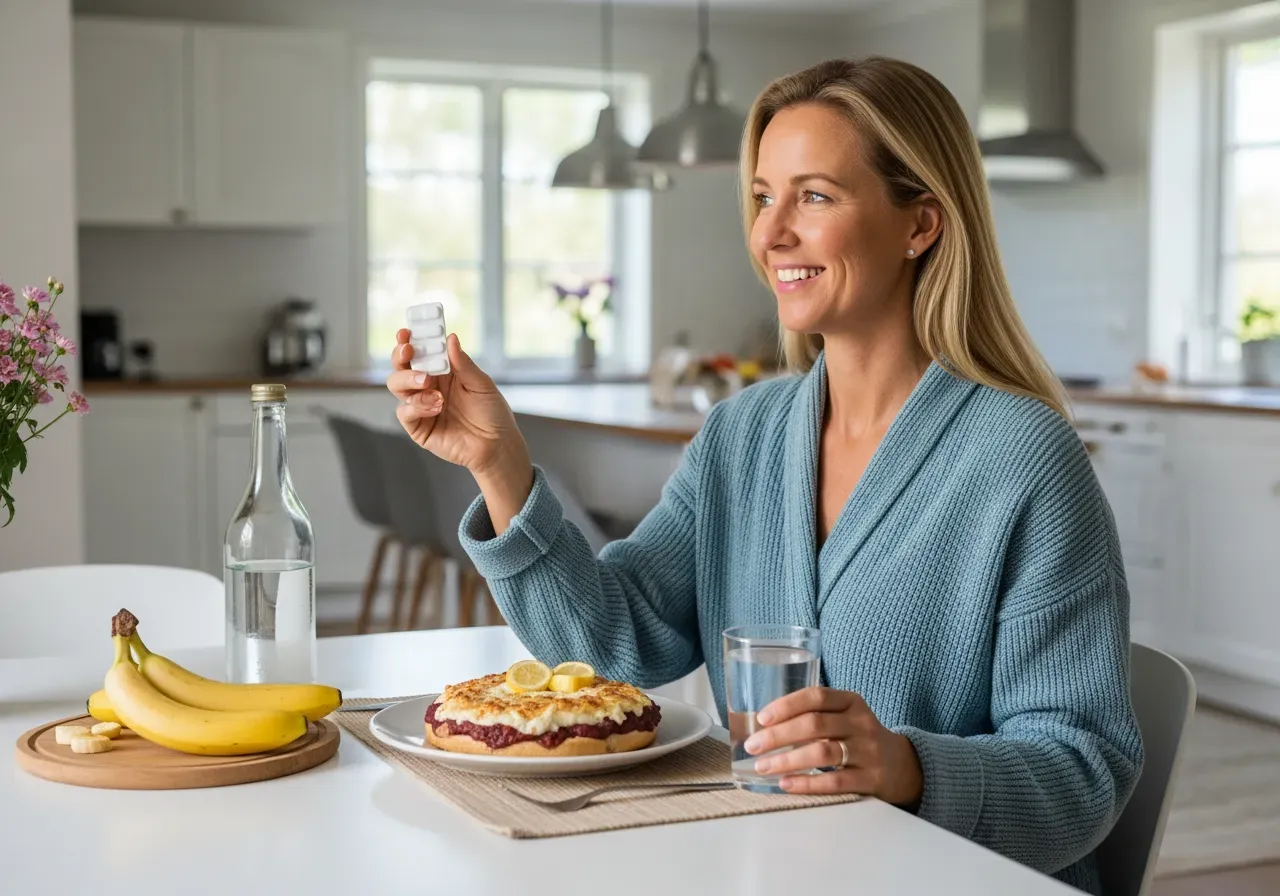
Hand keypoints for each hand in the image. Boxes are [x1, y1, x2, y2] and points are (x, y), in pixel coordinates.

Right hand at [385, 330, 529, 481]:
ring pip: (397, 386)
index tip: (406, 331)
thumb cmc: (492, 413)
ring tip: (430, 386)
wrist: (497, 445)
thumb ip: (463, 363)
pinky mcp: (418, 428)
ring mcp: (421, 406)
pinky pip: (404, 412)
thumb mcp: (482, 384)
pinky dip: (416, 406)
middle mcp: (428, 387)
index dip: (409, 340)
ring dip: (410, 380)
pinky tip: (436, 407)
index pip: (420, 352)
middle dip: (400, 356)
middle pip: (401, 366)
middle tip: (408, 351)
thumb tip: (450, 338)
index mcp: (442, 372)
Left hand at [743, 687, 923, 805]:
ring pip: (823, 753)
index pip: (816, 696)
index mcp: (852, 701)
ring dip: (788, 760)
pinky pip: (835, 781)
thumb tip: (764, 726)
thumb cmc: (859, 738)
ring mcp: (868, 751)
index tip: (761, 718)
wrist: (903, 766)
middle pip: (815, 724)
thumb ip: (814, 715)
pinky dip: (808, 783)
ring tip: (764, 767)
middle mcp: (861, 723)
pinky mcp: (871, 779)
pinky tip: (787, 784)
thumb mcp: (845, 717)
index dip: (786, 705)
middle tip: (753, 746)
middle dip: (778, 735)